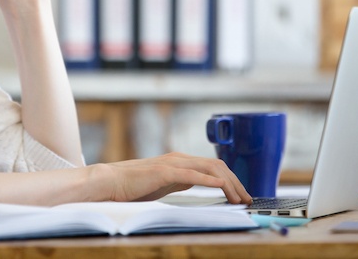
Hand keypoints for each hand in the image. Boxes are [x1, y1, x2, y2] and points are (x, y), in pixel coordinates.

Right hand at [93, 152, 251, 204]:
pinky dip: (210, 180)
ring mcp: (172, 163)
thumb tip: (197, 185)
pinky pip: (192, 175)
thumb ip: (180, 181)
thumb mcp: (163, 184)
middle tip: (247, 198)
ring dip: (228, 183)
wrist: (110, 182)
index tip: (242, 194)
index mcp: (180, 162)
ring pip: (209, 169)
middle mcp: (179, 159)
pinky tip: (221, 187)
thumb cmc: (133, 186)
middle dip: (236, 182)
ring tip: (239, 197)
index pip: (213, 167)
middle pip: (217, 166)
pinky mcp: (164, 172)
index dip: (231, 179)